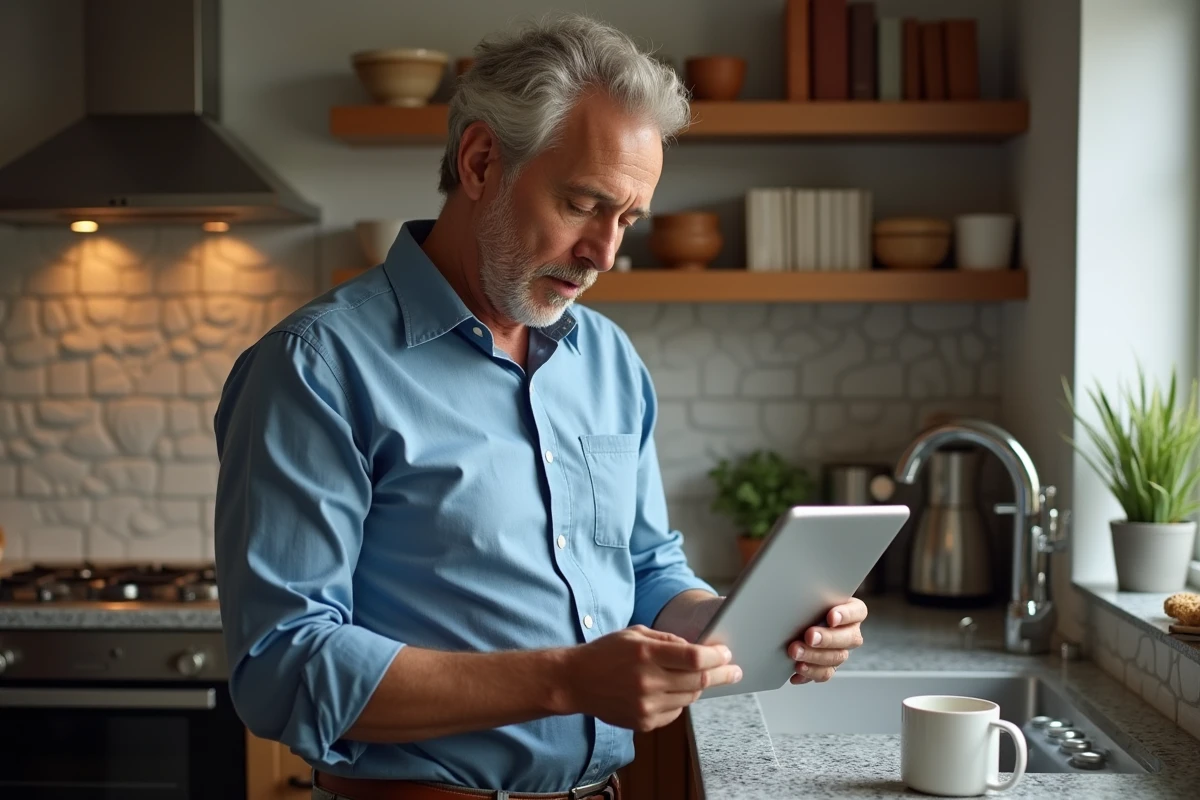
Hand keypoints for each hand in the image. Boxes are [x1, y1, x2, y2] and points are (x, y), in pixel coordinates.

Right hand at [563, 625, 742, 731]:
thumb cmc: (606, 652)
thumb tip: (698, 648)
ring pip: (690, 698)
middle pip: (699, 681)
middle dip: (722, 674)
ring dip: (699, 687)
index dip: (716, 656)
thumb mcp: (636, 633)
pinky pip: (675, 712)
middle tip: (734, 670)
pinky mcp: (644, 722)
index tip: (727, 654)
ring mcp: (646, 706)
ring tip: (698, 677)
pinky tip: (670, 690)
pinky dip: (680, 700)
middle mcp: (648, 682)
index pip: (694, 658)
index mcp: (646, 654)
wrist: (575, 681)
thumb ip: (668, 640)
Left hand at [787, 597, 867, 683]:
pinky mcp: (828, 666)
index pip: (857, 611)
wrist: (795, 618)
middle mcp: (850, 632)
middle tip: (809, 636)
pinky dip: (809, 673)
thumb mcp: (811, 595)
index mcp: (851, 610)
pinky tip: (795, 671)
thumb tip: (797, 595)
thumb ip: (813, 595)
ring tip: (795, 653)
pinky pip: (824, 673)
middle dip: (828, 638)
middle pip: (849, 638)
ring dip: (814, 657)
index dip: (846, 615)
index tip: (831, 617)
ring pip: (836, 658)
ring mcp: (841, 650)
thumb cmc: (806, 602)